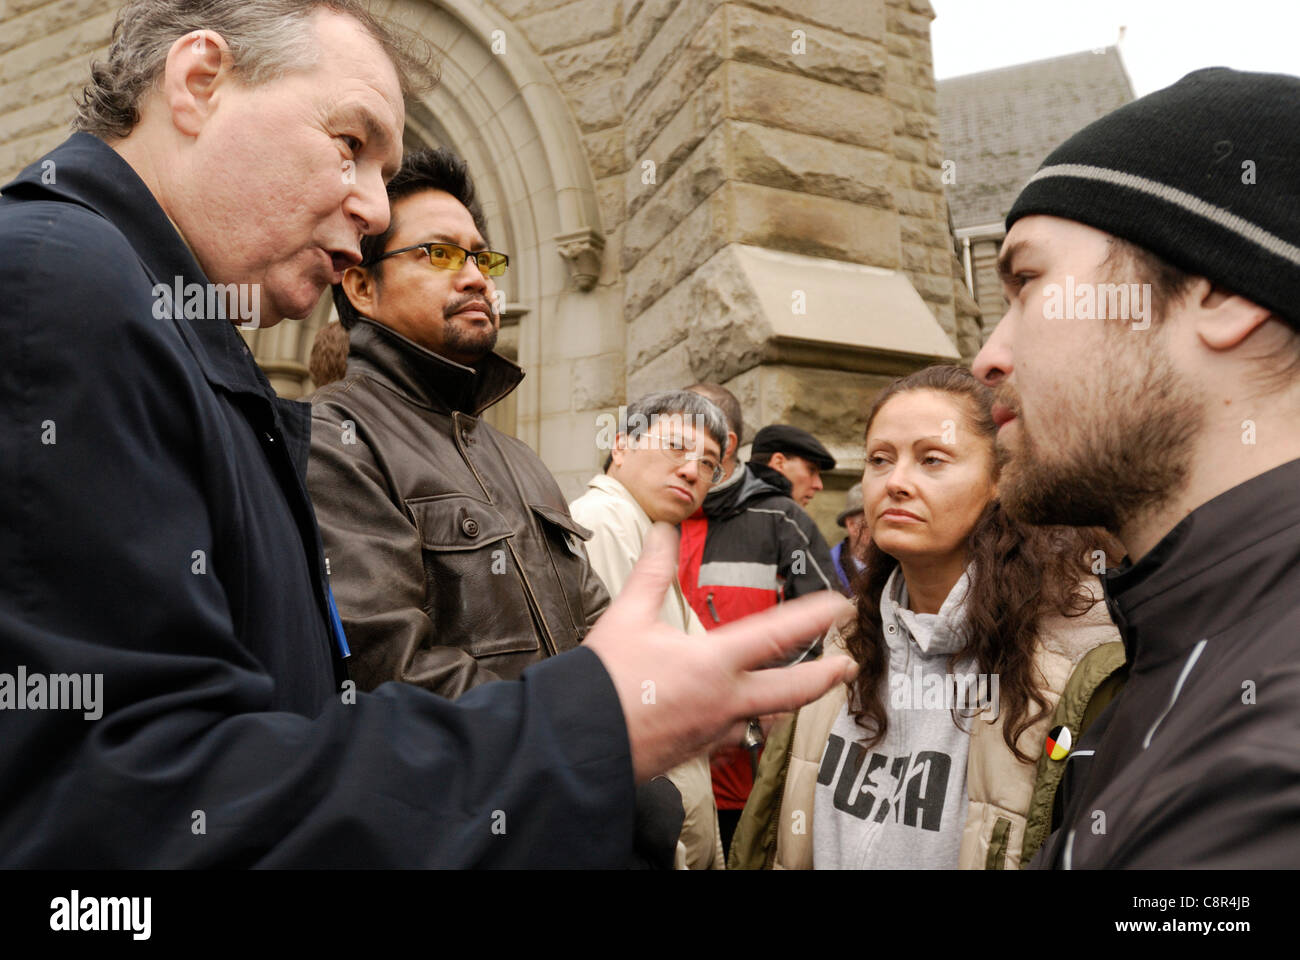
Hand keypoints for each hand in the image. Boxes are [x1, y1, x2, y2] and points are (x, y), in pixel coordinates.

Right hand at [584, 522, 857, 781]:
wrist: (581, 742)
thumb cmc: (603, 680)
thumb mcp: (627, 616)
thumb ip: (651, 572)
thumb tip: (661, 530)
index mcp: (713, 662)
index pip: (778, 634)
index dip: (814, 617)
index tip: (840, 605)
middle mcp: (725, 700)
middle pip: (793, 690)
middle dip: (826, 676)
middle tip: (848, 665)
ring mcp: (715, 731)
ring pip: (767, 719)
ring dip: (787, 705)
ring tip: (799, 693)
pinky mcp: (699, 753)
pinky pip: (735, 739)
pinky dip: (746, 725)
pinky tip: (741, 720)